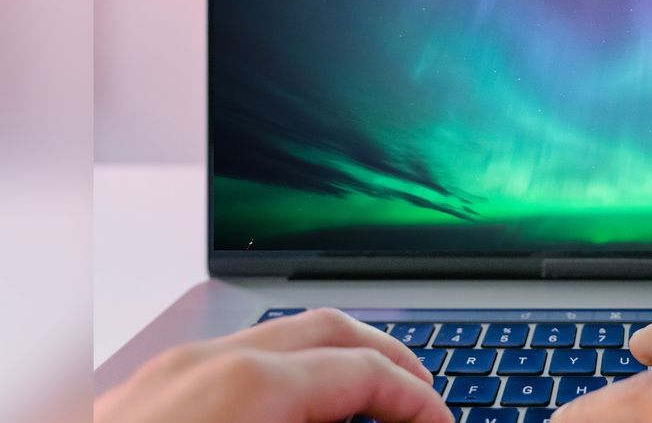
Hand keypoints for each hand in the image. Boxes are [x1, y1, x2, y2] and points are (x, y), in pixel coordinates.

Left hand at [94, 307, 452, 422]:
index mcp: (247, 387)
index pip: (363, 370)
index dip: (418, 399)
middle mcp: (206, 365)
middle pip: (330, 330)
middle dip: (388, 360)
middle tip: (422, 400)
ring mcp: (166, 375)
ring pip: (279, 340)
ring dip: (335, 364)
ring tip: (364, 408)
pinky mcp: (137, 397)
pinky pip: (233, 365)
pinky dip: (284, 379)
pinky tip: (291, 420)